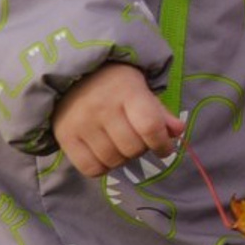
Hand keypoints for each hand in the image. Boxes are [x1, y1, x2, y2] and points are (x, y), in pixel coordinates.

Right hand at [52, 62, 183, 177]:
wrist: (75, 75)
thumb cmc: (116, 83)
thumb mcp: (141, 88)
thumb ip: (160, 111)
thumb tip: (178, 131)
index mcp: (127, 90)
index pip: (149, 126)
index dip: (162, 143)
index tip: (166, 149)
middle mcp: (102, 108)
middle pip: (132, 147)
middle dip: (143, 148)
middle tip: (141, 140)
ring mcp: (82, 124)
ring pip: (114, 160)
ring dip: (125, 159)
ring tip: (123, 145)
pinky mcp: (65, 139)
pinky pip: (91, 169)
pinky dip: (104, 168)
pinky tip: (107, 155)